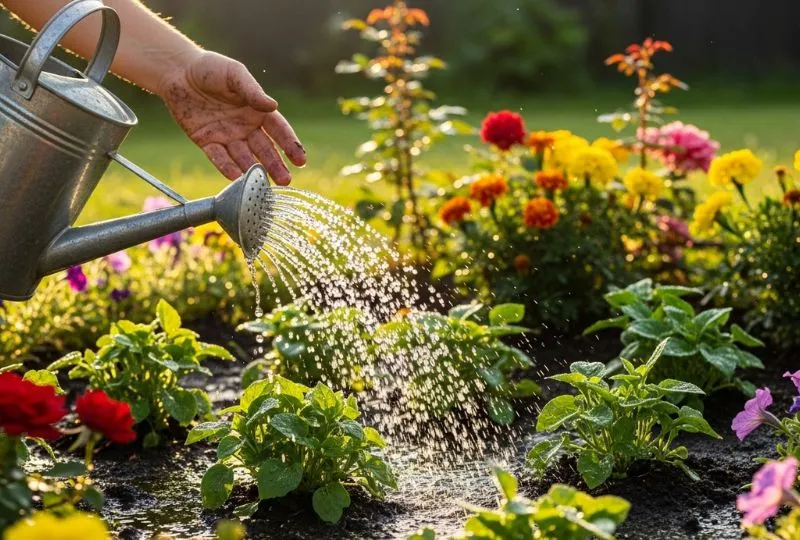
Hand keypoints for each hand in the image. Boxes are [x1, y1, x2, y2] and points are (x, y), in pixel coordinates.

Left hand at [157, 51, 306, 183]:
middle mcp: (245, 126)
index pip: (278, 130)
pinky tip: (236, 178)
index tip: (300, 160)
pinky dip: (227, 167)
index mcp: (257, 110)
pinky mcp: (207, 141)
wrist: (176, 70)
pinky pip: (218, 157)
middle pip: (264, 149)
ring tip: (262, 184)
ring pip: (243, 157)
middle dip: (275, 165)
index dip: (290, 144)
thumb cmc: (209, 68)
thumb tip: (273, 106)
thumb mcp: (234, 74)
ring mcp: (227, 136)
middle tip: (285, 180)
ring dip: (253, 170)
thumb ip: (252, 91)